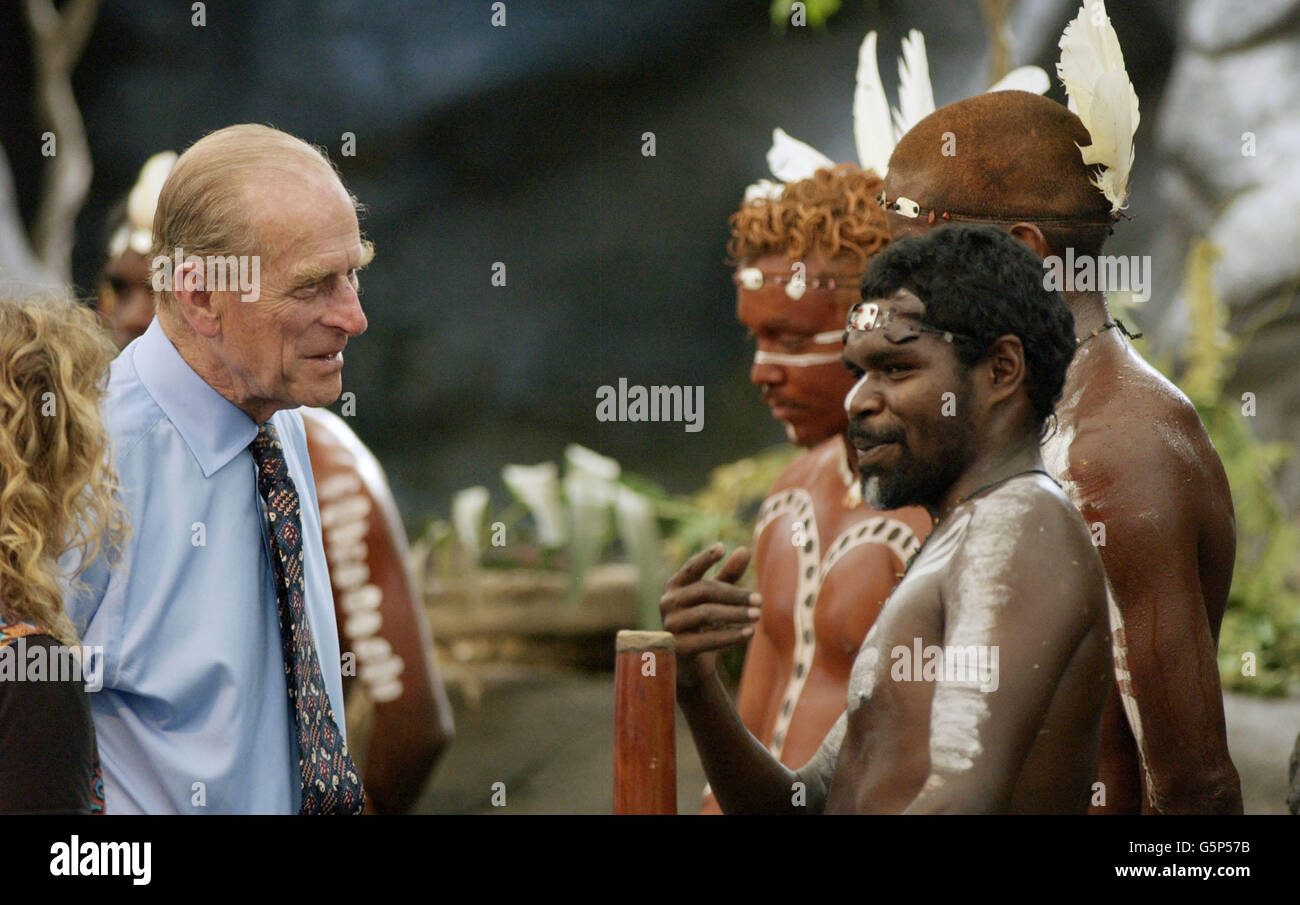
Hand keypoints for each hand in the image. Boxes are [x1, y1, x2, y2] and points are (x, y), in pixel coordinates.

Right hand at [659, 543, 759, 688]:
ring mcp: (670, 625)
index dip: (704, 558)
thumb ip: (727, 575)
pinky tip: (750, 633)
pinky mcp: (677, 648)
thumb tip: (744, 550)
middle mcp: (668, 603)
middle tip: (760, 600)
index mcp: (675, 586)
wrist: (691, 665)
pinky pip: (706, 640)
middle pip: (704, 591)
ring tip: (758, 615)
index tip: (722, 547)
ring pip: (706, 614)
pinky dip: (730, 635)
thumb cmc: (703, 624)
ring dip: (735, 614)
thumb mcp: (715, 599)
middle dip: (735, 594)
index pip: (690, 568)